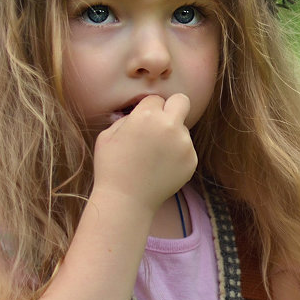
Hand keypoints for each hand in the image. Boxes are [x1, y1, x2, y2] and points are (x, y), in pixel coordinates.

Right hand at [91, 94, 196, 212]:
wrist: (126, 200)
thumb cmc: (112, 167)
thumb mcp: (108, 135)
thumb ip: (127, 118)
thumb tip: (139, 112)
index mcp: (147, 116)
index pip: (156, 99)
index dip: (148, 109)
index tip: (143, 122)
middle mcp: (169, 126)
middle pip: (182, 101)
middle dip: (173, 107)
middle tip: (163, 121)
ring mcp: (184, 143)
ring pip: (183, 129)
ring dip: (172, 136)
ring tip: (154, 157)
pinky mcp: (191, 160)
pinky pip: (186, 149)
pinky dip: (177, 155)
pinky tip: (161, 168)